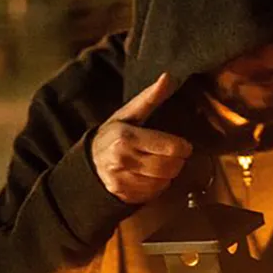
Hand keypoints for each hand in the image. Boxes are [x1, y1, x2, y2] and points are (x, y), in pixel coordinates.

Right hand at [92, 73, 192, 203]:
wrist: (89, 162)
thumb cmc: (114, 134)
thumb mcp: (129, 114)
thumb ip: (151, 97)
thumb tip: (168, 77)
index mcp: (126, 136)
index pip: (171, 147)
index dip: (183, 147)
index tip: (183, 145)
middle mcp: (122, 159)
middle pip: (171, 167)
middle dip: (178, 161)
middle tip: (173, 155)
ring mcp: (122, 179)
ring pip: (165, 181)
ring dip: (169, 173)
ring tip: (159, 163)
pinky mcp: (124, 195)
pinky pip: (155, 193)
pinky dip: (158, 185)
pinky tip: (150, 175)